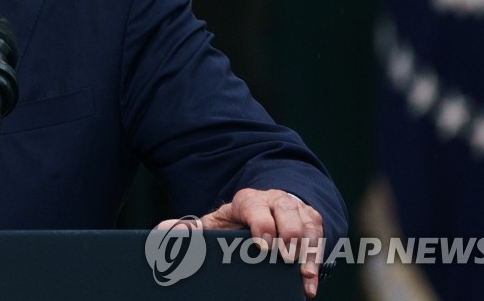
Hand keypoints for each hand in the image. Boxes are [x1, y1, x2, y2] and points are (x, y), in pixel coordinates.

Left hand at [196, 188, 325, 297]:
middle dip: (288, 235)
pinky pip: (319, 237)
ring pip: (307, 224)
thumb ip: (191, 229)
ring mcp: (296, 209)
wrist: (264, 210)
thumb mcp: (215, 224)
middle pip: (287, 212)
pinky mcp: (311, 220)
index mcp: (248, 200)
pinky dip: (317, 258)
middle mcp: (274, 200)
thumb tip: (163, 232)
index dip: (261, 224)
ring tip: (304, 275)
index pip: (255, 207)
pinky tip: (310, 282)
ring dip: (307, 250)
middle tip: (286, 259)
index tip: (262, 246)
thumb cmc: (235, 222)